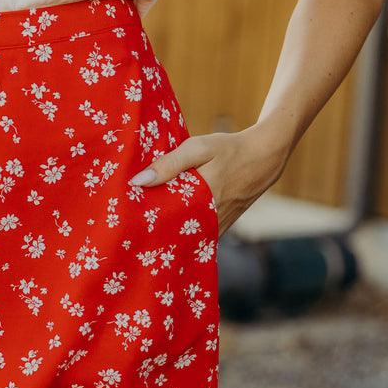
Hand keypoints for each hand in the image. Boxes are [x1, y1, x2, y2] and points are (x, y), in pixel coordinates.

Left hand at [130, 125, 289, 239]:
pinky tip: (166, 233)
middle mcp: (210, 219)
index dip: (144, 225)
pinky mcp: (222, 227)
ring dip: (167, 237)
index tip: (123, 226)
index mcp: (202, 200)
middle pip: (174, 234)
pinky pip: (199, 237)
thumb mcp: (198, 148)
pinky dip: (184, 236)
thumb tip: (139, 181)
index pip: (165, 221)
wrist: (265, 157)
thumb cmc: (229, 149)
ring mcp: (218, 226)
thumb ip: (170, 164)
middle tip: (126, 234)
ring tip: (140, 236)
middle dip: (151, 235)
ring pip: (187, 238)